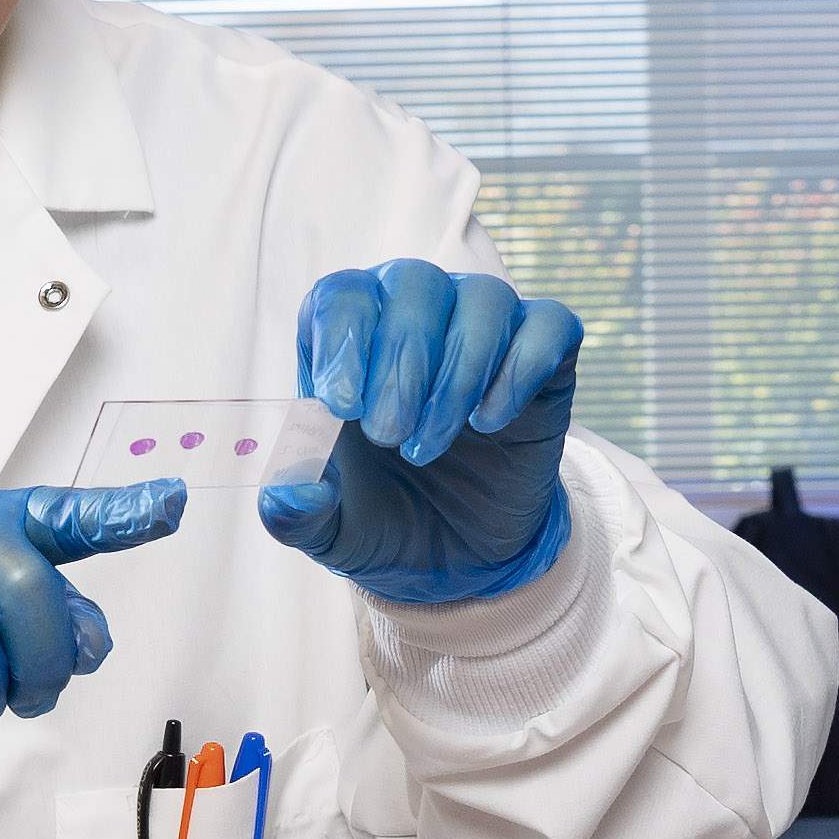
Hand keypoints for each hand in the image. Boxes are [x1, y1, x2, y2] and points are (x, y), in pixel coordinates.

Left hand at [260, 262, 583, 606]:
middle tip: (389, 437)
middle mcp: (416, 313)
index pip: (343, 295)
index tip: (339, 406)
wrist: (456, 554)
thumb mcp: (326, 526)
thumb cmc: (380, 513)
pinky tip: (489, 422)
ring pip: (484, 297)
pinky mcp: (542, 357)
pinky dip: (519, 369)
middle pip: (414, 283)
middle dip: (401, 364)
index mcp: (350, 335)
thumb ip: (294, 511)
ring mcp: (484, 329)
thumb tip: (291, 493)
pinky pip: (548, 326)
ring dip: (457, 375)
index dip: (341, 339)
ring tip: (429, 445)